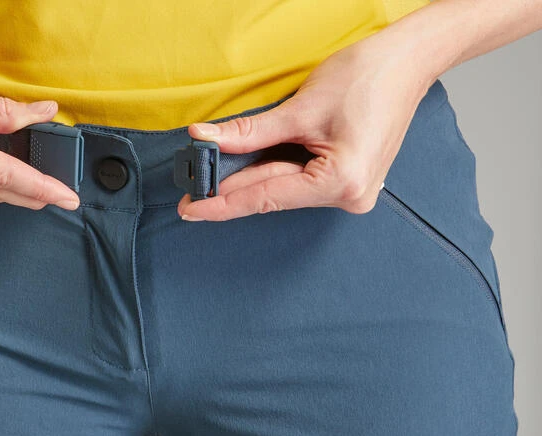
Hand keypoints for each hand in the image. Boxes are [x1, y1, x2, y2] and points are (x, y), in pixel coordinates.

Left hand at [178, 33, 434, 221]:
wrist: (409, 61)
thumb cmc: (369, 76)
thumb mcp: (300, 107)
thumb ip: (250, 133)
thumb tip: (206, 141)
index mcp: (341, 181)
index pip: (265, 197)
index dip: (222, 203)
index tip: (191, 209)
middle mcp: (348, 196)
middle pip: (274, 195)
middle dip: (232, 189)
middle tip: (192, 188)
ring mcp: (351, 192)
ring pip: (285, 189)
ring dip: (253, 177)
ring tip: (217, 169)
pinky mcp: (348, 181)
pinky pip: (300, 181)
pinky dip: (275, 170)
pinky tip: (250, 165)